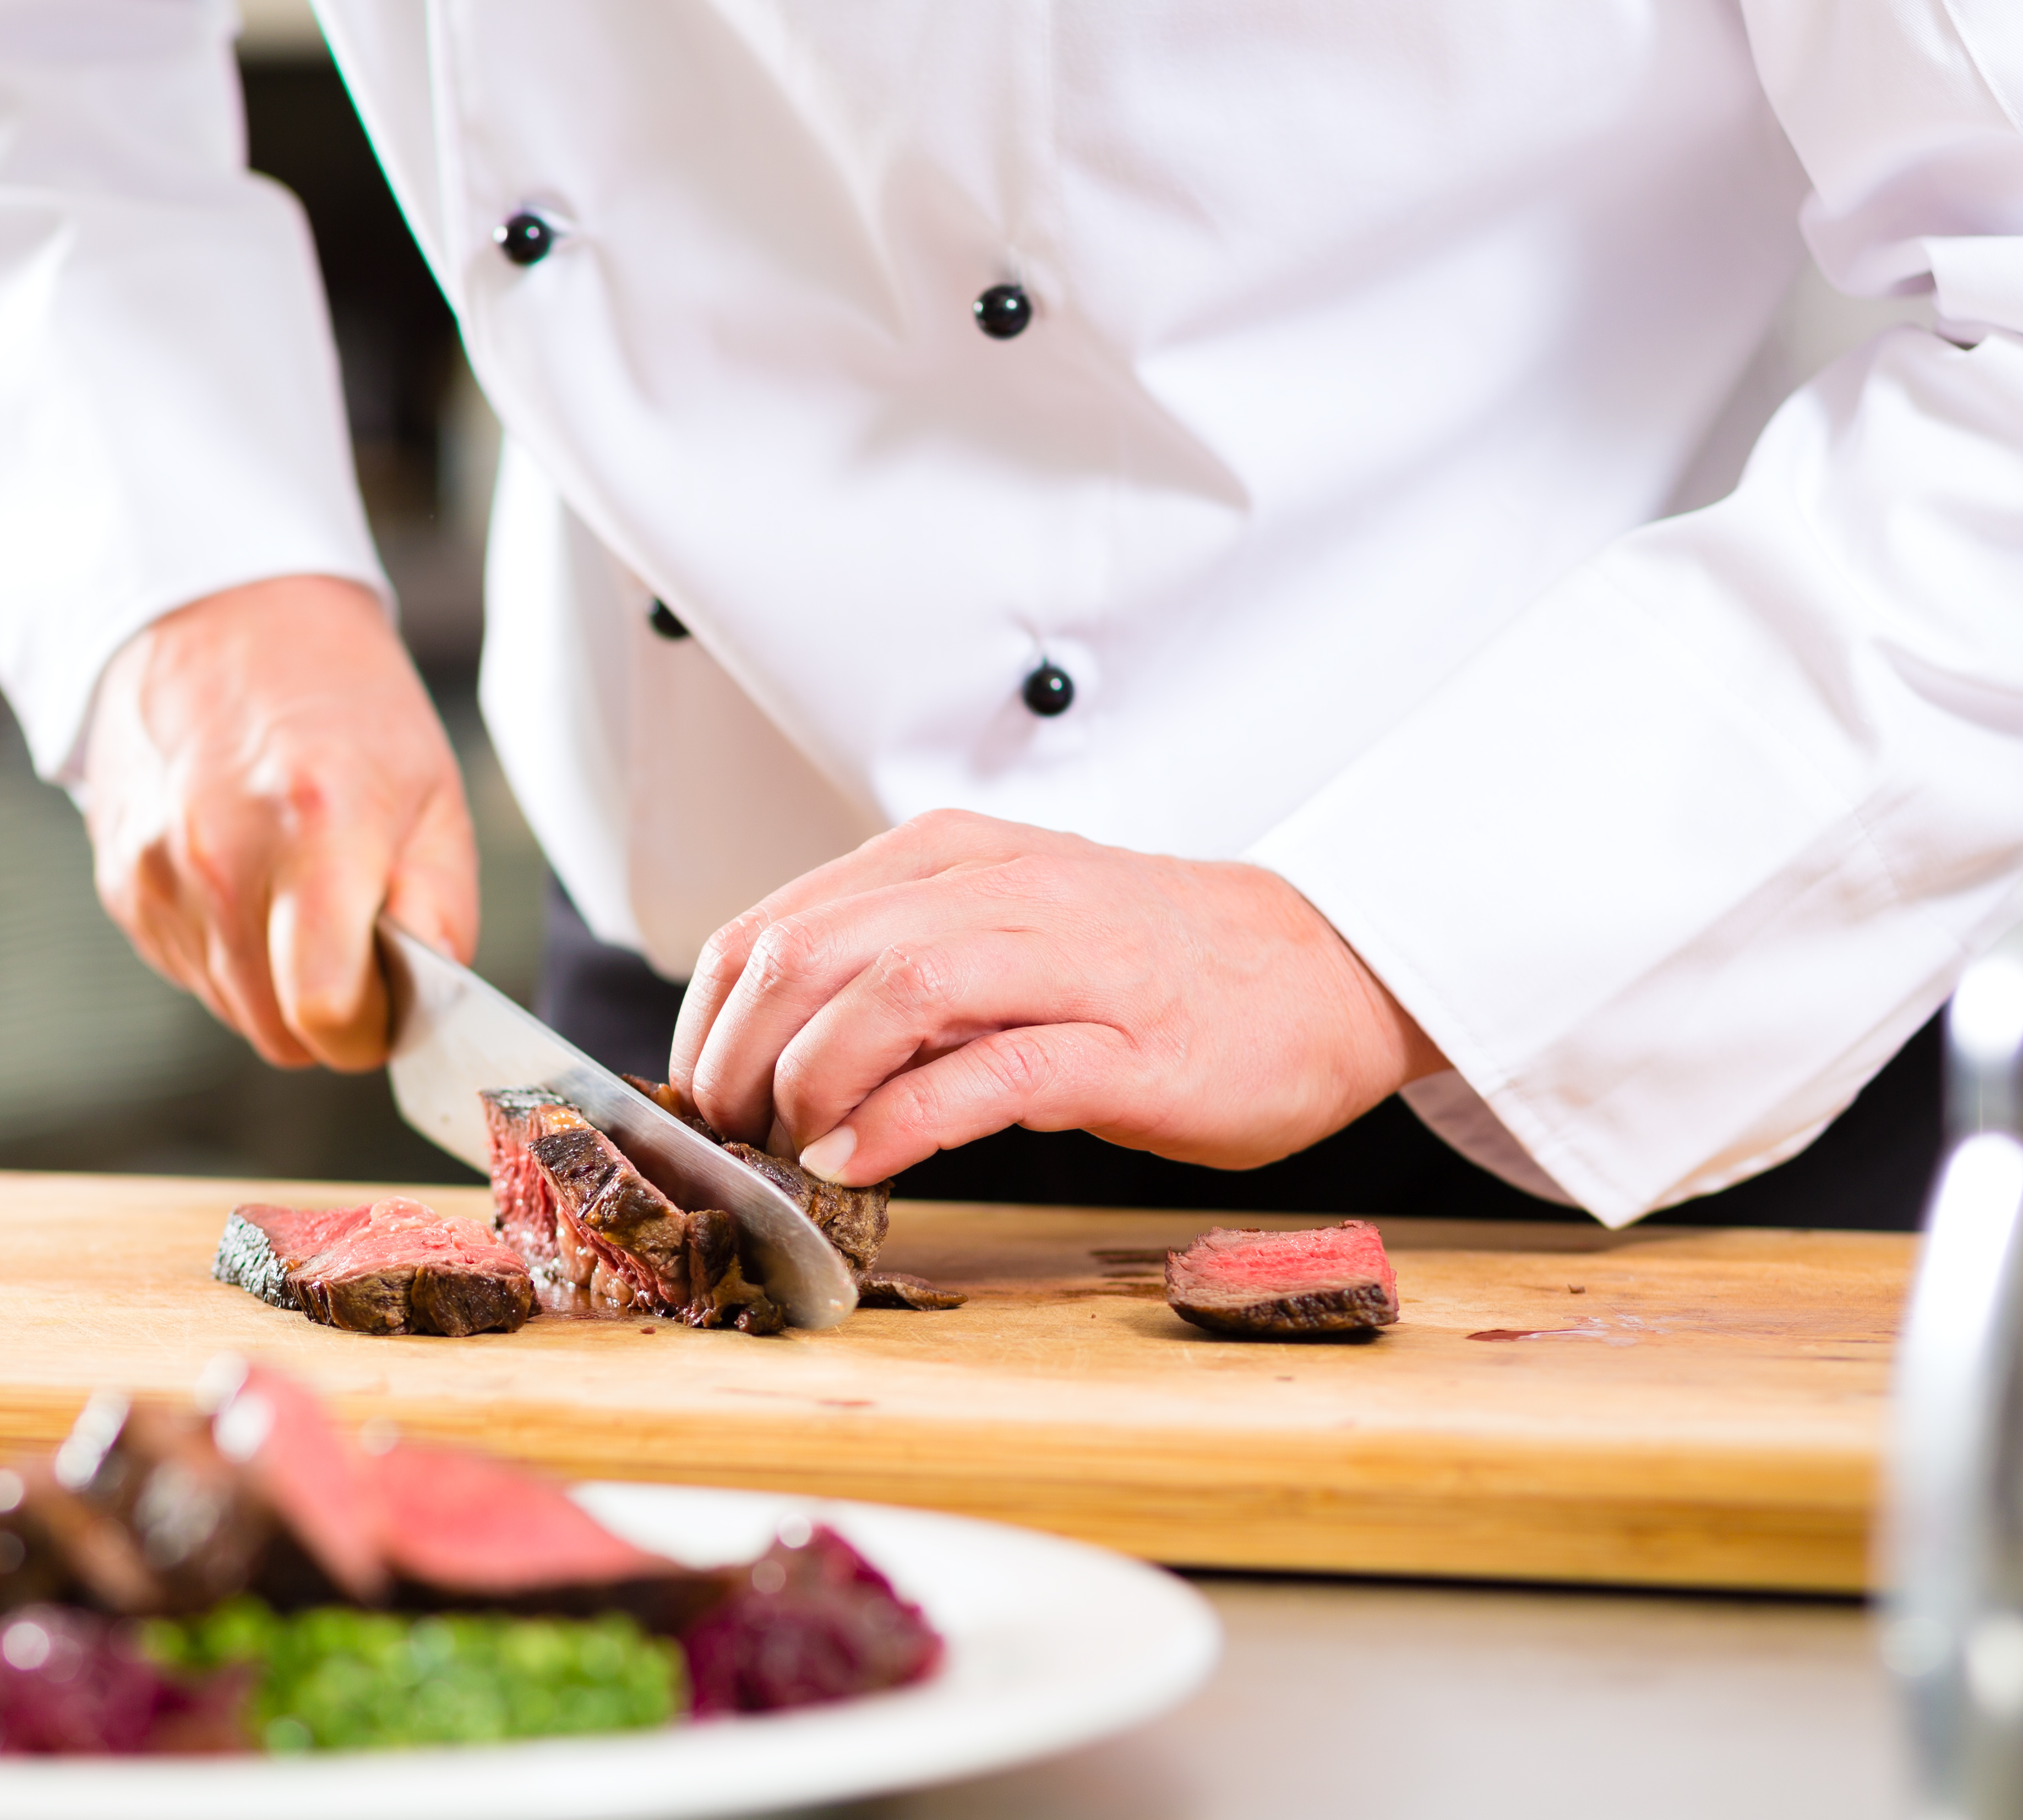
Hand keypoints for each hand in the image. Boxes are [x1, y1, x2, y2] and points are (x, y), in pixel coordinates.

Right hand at [80, 574, 476, 1069]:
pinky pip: (189, 968)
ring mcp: (159, 875)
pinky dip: (228, 948)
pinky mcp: (122, 883)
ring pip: (231, 1008)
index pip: (326, 1013)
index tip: (390, 1000)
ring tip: (298, 890)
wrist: (221, 618)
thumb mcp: (434, 791)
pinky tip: (248, 873)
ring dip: (275, 981)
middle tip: (355, 941)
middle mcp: (223, 861)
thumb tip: (431, 1006)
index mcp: (319, 833)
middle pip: (279, 1031)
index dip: (371, 1028)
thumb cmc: (343, 703)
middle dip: (328, 1011)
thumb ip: (442, 911)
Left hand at [668, 809, 1443, 1184]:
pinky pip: (985, 1075)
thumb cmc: (1149, 965)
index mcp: (950, 860)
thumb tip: (772, 1047)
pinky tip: (860, 1161)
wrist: (1320, 969)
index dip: (712, 1020)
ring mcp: (1064, 964)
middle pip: (809, 957)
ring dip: (811, 1084)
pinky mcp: (1124, 1046)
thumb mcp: (999, 932)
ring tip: (793, 1147)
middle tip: (734, 1133)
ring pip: (886, 997)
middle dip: (742, 1058)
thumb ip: (897, 968)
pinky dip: (901, 1121)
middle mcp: (995, 892)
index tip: (702, 1092)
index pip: (777, 926)